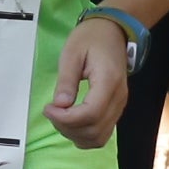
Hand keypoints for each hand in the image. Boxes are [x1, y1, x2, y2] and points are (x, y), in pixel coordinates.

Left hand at [46, 11, 133, 148]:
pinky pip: (102, 133)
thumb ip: (66, 81)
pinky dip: (84, 134)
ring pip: (99, 137)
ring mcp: (120, 106)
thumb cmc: (90, 38)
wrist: (113, 31)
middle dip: (67, 127)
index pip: (90, 114)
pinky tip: (71, 121)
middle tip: (51, 111)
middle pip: (94, 130)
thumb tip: (59, 105)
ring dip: (75, 134)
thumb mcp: (71, 53)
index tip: (48, 108)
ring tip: (60, 117)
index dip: (66, 118)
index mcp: (108, 82)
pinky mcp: (116, 109)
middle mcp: (119, 98)